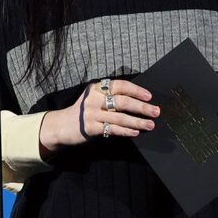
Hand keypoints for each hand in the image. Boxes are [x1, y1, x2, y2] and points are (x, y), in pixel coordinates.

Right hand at [39, 79, 158, 152]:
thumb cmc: (84, 111)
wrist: (62, 125)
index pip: (120, 85)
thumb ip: (111, 97)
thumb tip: (138, 101)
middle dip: (141, 107)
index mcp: (96, 88)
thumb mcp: (94, 98)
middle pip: (122, 101)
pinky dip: (125, 131)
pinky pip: (112, 129)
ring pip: (120, 117)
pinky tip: (135, 132)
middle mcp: (93, 98)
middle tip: (156, 111)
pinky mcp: (90, 127)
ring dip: (137, 121)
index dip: (136, 90)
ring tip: (150, 125)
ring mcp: (91, 113)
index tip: (149, 96)